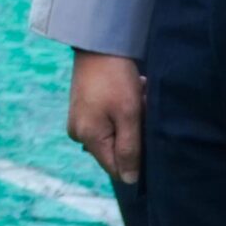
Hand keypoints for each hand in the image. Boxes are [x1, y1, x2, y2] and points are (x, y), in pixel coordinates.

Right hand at [66, 50, 143, 184]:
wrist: (98, 44)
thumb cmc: (116, 80)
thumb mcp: (129, 115)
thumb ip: (129, 150)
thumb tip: (130, 181)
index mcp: (89, 138)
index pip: (117, 169)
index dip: (138, 158)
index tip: (146, 132)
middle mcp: (79, 134)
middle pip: (117, 151)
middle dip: (135, 135)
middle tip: (143, 108)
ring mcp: (79, 121)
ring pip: (116, 134)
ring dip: (131, 121)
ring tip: (137, 97)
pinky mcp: (84, 109)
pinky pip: (109, 121)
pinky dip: (123, 112)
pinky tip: (130, 93)